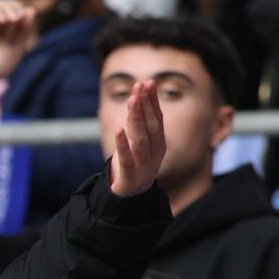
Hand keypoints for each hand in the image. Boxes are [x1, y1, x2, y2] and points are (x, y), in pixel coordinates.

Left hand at [107, 78, 165, 197]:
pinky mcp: (130, 175)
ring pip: (141, 139)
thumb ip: (142, 123)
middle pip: (151, 126)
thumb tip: (140, 95)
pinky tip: (119, 130)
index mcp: (159, 144)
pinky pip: (126, 158)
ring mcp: (144, 165)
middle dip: (146, 105)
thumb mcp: (141, 143)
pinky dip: (123, 144)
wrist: (131, 195)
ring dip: (137, 119)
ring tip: (132, 101)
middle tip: (139, 86)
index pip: (158, 119)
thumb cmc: (135, 163)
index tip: (148, 82)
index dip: (153, 101)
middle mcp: (155, 153)